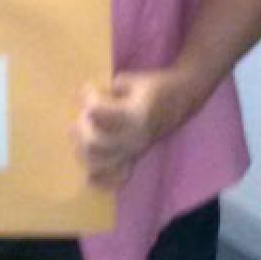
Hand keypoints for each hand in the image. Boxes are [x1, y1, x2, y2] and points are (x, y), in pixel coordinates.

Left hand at [74, 69, 197, 190]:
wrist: (181, 100)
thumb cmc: (156, 86)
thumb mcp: (133, 79)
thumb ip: (111, 89)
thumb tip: (94, 98)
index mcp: (134, 115)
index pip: (97, 112)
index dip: (88, 98)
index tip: (87, 89)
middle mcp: (133, 138)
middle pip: (94, 143)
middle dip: (81, 128)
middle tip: (82, 116)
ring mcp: (134, 151)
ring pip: (100, 162)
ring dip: (83, 152)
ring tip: (79, 138)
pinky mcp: (136, 157)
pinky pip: (117, 177)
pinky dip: (102, 180)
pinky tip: (90, 178)